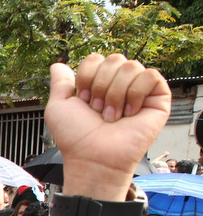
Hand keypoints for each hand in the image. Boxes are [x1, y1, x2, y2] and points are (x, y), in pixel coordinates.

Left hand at [46, 54, 171, 192]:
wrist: (93, 157)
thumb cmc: (75, 137)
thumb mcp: (58, 107)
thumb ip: (59, 83)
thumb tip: (58, 64)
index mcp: (98, 83)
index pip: (95, 59)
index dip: (86, 77)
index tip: (83, 100)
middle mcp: (119, 84)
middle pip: (114, 59)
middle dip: (101, 86)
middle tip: (98, 111)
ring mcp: (139, 90)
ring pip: (131, 66)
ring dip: (116, 94)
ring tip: (112, 116)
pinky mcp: (158, 97)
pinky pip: (150, 75)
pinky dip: (135, 94)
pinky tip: (130, 113)